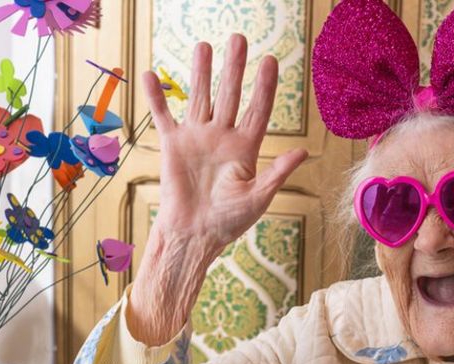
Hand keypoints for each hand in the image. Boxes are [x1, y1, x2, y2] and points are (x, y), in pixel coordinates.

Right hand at [143, 36, 306, 250]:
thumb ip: (278, 173)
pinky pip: (163, 116)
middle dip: (234, 68)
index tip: (270, 61)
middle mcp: (222, 137)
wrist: (194, 235)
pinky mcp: (172, 145)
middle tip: (239, 39)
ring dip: (201, 72)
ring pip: (199, 97)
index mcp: (246, 148)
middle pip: (230, 95)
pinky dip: (156, 97)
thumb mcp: (258, 198)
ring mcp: (197, 138)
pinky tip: (150, 75)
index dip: (265, 86)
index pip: (258, 110)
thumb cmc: (229, 222)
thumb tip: (303, 151)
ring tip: (204, 45)